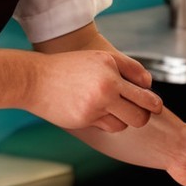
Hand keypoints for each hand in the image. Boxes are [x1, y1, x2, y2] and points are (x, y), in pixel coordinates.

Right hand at [32, 48, 162, 132]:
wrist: (34, 80)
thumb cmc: (69, 68)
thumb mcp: (98, 58)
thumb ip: (125, 68)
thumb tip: (148, 85)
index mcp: (110, 66)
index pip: (144, 82)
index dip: (150, 92)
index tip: (150, 100)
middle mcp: (107, 85)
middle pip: (144, 108)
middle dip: (147, 112)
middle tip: (145, 112)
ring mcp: (96, 104)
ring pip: (128, 122)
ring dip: (126, 119)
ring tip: (115, 110)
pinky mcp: (86, 120)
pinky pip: (110, 126)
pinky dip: (109, 123)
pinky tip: (99, 113)